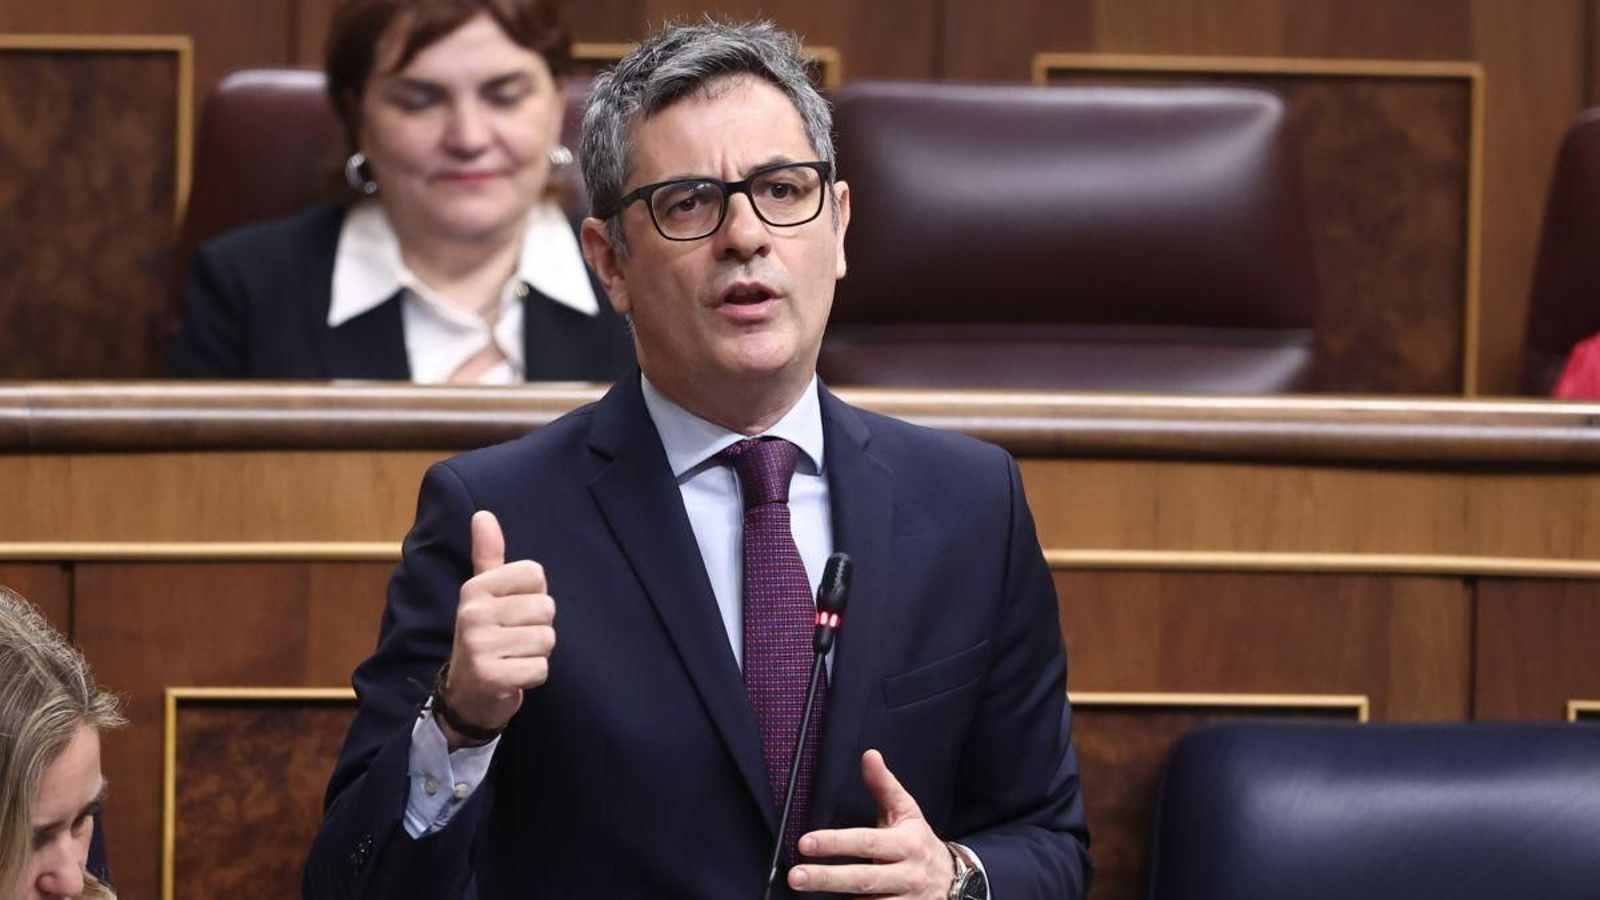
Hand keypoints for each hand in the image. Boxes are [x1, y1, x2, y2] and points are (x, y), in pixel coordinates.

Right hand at [439, 510, 555, 748]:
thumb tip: (483, 514)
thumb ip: (488, 555)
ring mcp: (480, 646)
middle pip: (546, 609)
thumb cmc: (484, 636)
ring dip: (537, 653)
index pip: (535, 574)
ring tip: (512, 657)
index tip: (512, 612)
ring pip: (547, 639)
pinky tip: (512, 676)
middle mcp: (472, 614)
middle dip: (538, 628)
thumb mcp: (482, 594)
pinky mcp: (492, 677)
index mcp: (474, 589)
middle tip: (513, 640)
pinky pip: (541, 668)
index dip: (534, 596)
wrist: (466, 694)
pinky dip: (533, 676)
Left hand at [788, 749, 954, 897]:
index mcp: (906, 844)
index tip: (806, 842)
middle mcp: (907, 875)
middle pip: (863, 879)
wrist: (954, 881)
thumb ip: (884, 785)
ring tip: (806, 896)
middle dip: (827, 878)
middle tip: (795, 876)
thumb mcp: (906, 811)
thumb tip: (869, 755)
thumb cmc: (919, 841)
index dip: (836, 842)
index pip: (867, 842)